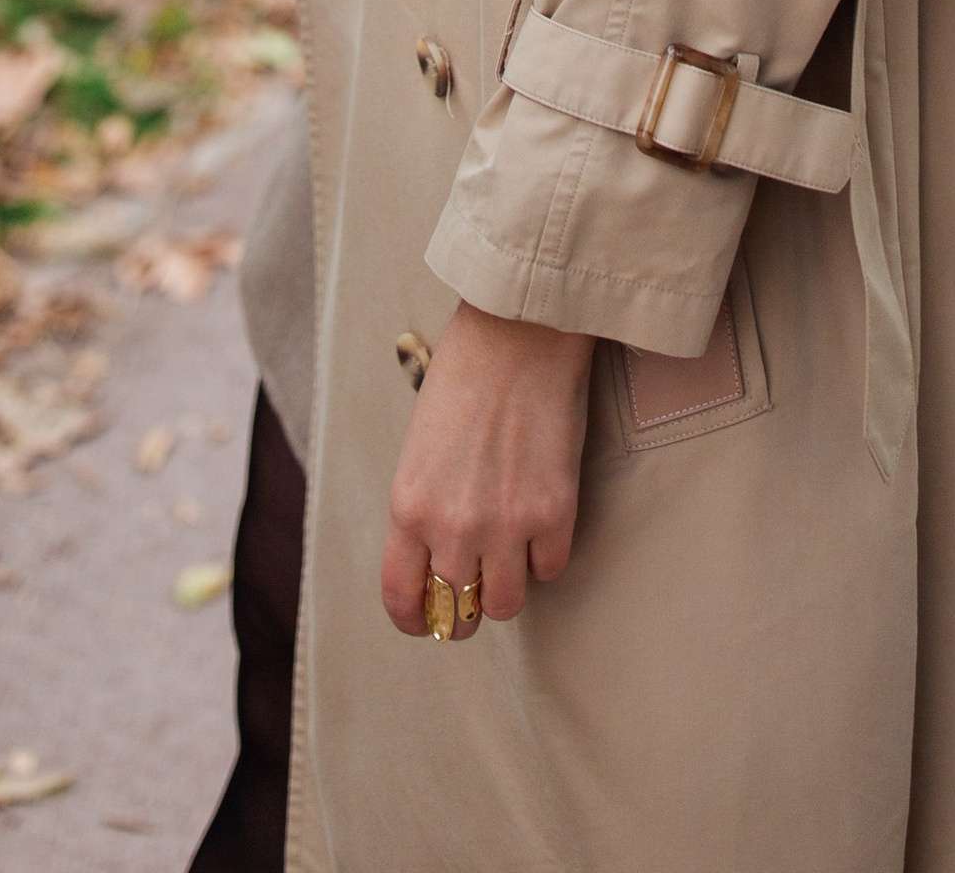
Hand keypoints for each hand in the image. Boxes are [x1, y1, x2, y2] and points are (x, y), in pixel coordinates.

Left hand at [381, 302, 595, 635]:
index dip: (415, 620)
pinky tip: (543, 520)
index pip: (401, 598)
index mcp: (408, 507)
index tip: (426, 621)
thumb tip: (440, 556)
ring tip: (512, 555)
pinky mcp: (553, 513)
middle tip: (477, 595)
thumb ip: (426, 506)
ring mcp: (505, 525)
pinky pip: (550, 568)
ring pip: (507, 603)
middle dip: (465, 612)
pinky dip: (546, 554)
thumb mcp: (420, 447)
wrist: (519, 333)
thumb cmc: (464, 375)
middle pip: (458, 612)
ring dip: (509, 587)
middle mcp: (452, 527)